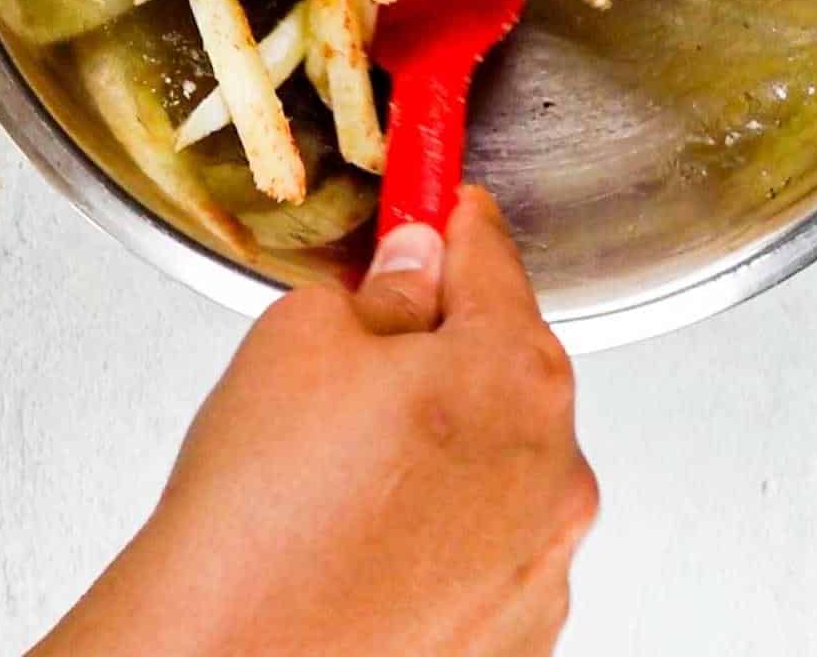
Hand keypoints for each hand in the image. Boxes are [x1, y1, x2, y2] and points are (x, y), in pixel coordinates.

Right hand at [32, 188, 596, 655]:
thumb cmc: (261, 517)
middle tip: (359, 358)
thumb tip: (413, 268)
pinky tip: (369, 536)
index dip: (446, 220)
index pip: (491, 255)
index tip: (435, 203)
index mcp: (514, 372)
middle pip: (508, 362)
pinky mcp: (516, 635)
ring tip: (348, 472)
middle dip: (444, 344)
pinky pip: (491, 544)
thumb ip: (384, 285)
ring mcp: (543, 562)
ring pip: (501, 459)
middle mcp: (555, 468)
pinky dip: (447, 529)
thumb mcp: (302, 337)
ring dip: (449, 444)